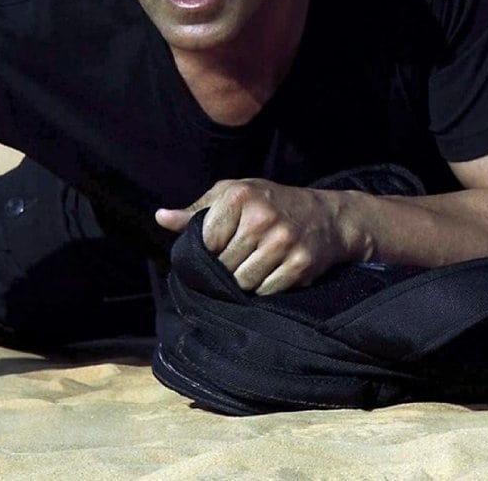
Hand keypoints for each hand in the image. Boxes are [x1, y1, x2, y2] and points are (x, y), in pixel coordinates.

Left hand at [155, 179, 366, 295]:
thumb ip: (196, 210)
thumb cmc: (271, 203)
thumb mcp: (234, 195)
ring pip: (242, 282)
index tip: (223, 244)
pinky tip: (274, 271)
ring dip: (245, 280)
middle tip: (243, 256)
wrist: (326, 216)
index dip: (210, 249)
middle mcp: (260, 217)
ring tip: (256, 263)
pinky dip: (266, 288)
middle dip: (228, 267)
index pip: (205, 241)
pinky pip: (266, 291)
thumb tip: (161, 218)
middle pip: (223, 265)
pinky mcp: (299, 264)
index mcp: (239, 196)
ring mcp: (282, 242)